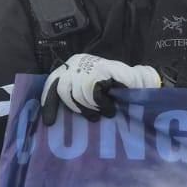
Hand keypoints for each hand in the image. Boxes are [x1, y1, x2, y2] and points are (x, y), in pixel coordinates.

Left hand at [40, 54, 161, 124]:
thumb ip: (75, 96)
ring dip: (93, 107)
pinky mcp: (99, 70)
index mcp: (71, 67)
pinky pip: (93, 94)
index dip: (50, 103)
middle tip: (92, 117)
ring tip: (105, 110)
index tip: (49, 122)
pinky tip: (110, 107)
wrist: (137, 81)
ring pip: (79, 94)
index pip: (53, 84)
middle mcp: (76, 63)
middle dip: (78, 108)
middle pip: (64, 91)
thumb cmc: (113, 90)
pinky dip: (102, 104)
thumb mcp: (89, 91)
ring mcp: (88, 65)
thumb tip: (56, 116)